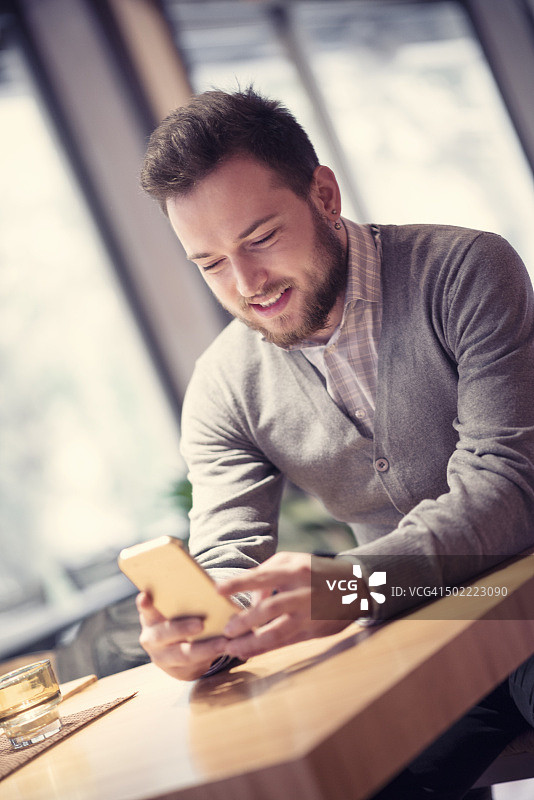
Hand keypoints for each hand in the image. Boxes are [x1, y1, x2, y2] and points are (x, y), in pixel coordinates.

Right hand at [136, 592, 227, 680]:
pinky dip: (211, 658)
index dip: (145, 604)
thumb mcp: (177, 610)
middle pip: (164, 634)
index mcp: (150, 617)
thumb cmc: (181, 618)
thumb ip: (182, 601)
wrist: (179, 648)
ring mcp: (162, 658)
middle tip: (201, 624)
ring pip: (183, 655)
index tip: (146, 597)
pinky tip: (226, 649)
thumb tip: (206, 589)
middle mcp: (151, 639)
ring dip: (204, 649)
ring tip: (223, 643)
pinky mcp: (177, 672)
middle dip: (182, 629)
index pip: (146, 609)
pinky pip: (194, 667)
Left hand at [217, 552, 356, 660]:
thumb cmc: (316, 572)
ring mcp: (309, 614)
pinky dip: (266, 649)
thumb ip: (268, 573)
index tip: (217, 590)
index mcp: (295, 570)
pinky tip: (249, 652)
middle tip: (225, 630)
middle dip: (245, 621)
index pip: (262, 576)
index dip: (239, 583)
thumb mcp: (294, 561)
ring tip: (233, 648)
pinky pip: (286, 643)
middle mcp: (303, 592)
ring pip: (277, 632)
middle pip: (270, 608)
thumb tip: (249, 594)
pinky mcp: (314, 632)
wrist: (356, 586)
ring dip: (252, 642)